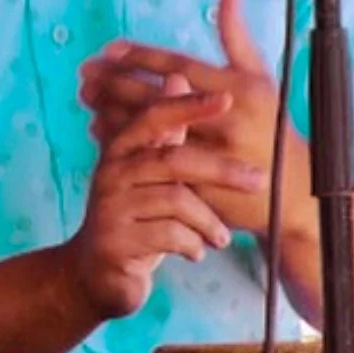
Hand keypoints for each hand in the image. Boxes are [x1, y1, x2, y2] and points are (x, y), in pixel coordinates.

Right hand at [68, 88, 265, 320]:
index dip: (189, 105)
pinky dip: (192, 244)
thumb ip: (168, 134)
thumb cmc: (135, 216)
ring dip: (208, 220)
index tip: (227, 99)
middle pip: (174, 159)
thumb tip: (179, 78)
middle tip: (257, 180)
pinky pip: (169, 235)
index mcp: (121, 148)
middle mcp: (111, 171)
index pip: (155, 116)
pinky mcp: (115, 242)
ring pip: (176, 200)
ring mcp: (110, 207)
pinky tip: (197, 252)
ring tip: (222, 237)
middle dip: (221, 169)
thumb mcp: (152, 175)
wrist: (95, 275)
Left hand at [79, 0, 309, 239]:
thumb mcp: (259, 77)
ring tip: (88, 95)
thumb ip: (236, 34)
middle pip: (159, 96)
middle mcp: (225, 120)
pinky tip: (100, 128)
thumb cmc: (270, 125)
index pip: (179, 66)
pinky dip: (123, 142)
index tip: (109, 49)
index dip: (141, 57)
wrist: (290, 192)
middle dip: (117, 82)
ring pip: (151, 129)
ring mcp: (211, 155)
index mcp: (238, 89)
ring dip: (113, 111)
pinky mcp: (199, 184)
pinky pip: (151, 159)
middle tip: (87, 71)